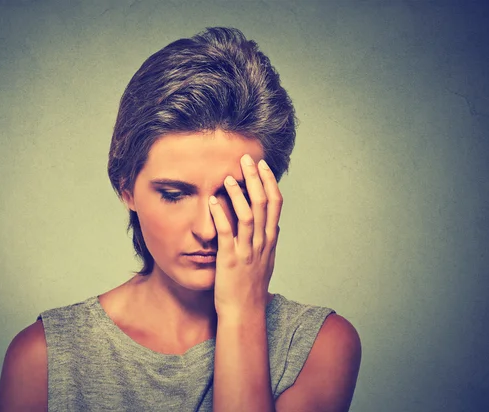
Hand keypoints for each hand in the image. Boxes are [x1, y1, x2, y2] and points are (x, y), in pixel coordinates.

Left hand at [209, 154, 281, 316]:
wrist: (244, 312)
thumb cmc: (251, 286)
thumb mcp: (266, 261)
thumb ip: (269, 242)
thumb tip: (274, 225)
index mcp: (270, 240)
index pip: (276, 204)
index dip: (270, 182)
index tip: (262, 165)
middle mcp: (262, 243)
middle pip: (264, 204)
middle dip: (256, 179)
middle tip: (246, 159)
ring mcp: (247, 251)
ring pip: (248, 216)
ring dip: (239, 195)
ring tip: (230, 177)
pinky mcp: (230, 260)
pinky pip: (227, 233)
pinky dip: (220, 215)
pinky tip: (212, 201)